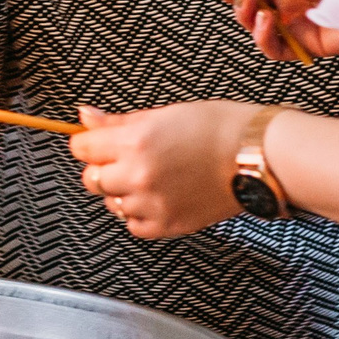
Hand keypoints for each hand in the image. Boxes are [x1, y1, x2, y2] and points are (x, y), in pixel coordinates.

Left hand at [69, 100, 252, 238]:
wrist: (257, 156)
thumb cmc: (219, 128)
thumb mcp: (163, 113)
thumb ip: (117, 122)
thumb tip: (85, 117)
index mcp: (135, 142)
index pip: (81, 148)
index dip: (89, 143)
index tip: (98, 142)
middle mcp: (139, 175)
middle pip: (92, 179)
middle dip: (104, 168)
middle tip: (127, 159)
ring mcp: (152, 203)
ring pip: (111, 203)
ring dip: (122, 191)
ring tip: (151, 176)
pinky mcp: (168, 225)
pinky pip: (133, 225)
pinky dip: (139, 213)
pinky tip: (158, 196)